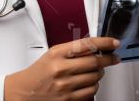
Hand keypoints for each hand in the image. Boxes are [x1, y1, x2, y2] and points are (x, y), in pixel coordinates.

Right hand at [4, 36, 120, 100]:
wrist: (24, 92)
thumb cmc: (40, 72)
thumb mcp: (53, 54)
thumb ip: (73, 50)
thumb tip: (98, 46)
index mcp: (57, 54)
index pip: (87, 44)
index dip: (105, 42)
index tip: (114, 43)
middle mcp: (61, 69)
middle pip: (95, 62)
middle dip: (108, 59)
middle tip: (113, 58)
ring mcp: (65, 86)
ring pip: (95, 78)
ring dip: (99, 74)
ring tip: (94, 72)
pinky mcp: (68, 100)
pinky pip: (91, 92)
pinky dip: (94, 86)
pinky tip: (89, 83)